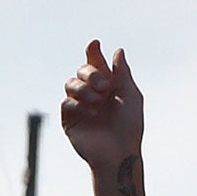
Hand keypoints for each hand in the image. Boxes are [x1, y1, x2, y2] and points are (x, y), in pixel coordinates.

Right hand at [61, 40, 143, 173]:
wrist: (118, 151)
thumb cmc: (129, 125)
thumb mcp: (130, 95)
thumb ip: (122, 73)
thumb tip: (118, 51)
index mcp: (109, 86)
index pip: (97, 64)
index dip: (93, 52)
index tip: (94, 43)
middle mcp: (93, 93)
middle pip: (82, 70)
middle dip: (92, 73)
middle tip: (105, 86)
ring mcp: (80, 105)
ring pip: (70, 83)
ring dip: (85, 88)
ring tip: (98, 101)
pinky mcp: (69, 119)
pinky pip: (66, 103)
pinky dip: (78, 105)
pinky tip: (91, 113)